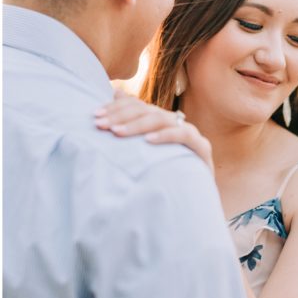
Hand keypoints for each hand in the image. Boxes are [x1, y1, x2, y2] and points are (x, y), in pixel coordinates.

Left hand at [95, 90, 213, 170]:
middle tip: (101, 125)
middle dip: (120, 116)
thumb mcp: (142, 154)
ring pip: (161, 119)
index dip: (115, 108)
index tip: (95, 117)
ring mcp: (189, 133)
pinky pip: (184, 134)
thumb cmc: (164, 175)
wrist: (195, 197)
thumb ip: (129, 131)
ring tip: (117, 132)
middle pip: (145, 110)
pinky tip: (147, 141)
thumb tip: (110, 100)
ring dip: (137, 125)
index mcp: (159, 121)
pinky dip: (165, 135)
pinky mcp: (202, 147)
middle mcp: (174, 122)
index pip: (136, 106)